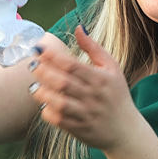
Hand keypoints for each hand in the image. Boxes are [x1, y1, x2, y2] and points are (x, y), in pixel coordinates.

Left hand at [31, 26, 138, 151]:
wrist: (126, 131)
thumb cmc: (116, 94)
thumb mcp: (112, 68)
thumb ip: (93, 48)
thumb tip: (78, 27)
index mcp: (101, 79)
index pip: (72, 65)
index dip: (53, 56)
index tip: (39, 48)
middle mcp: (93, 96)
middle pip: (63, 82)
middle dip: (43, 72)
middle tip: (31, 64)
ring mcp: (86, 114)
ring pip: (59, 102)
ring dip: (43, 93)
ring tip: (34, 85)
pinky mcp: (80, 129)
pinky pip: (59, 120)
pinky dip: (48, 111)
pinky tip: (44, 103)